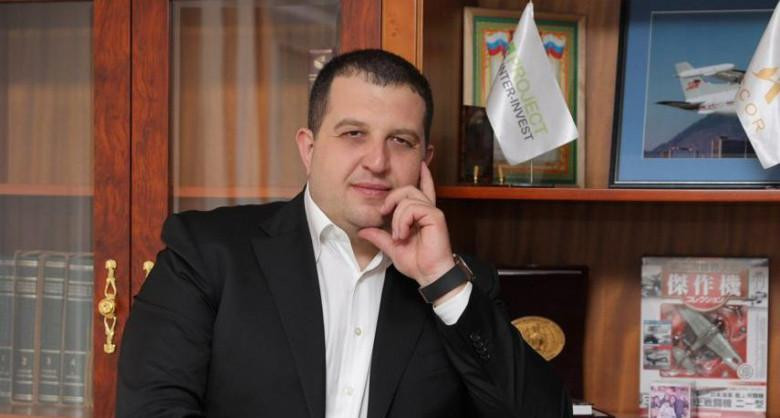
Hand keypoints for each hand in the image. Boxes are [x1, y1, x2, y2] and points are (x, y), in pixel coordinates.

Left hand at [358, 162, 453, 285]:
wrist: (429, 274)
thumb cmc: (417, 262)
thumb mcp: (392, 247)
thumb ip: (379, 237)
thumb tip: (363, 231)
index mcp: (421, 214)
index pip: (423, 189)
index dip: (423, 175)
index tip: (420, 164)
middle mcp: (428, 210)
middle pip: (408, 189)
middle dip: (392, 198)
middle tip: (383, 213)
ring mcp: (432, 212)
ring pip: (407, 198)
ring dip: (397, 217)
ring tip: (399, 235)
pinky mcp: (435, 216)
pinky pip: (413, 208)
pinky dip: (403, 220)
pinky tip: (404, 234)